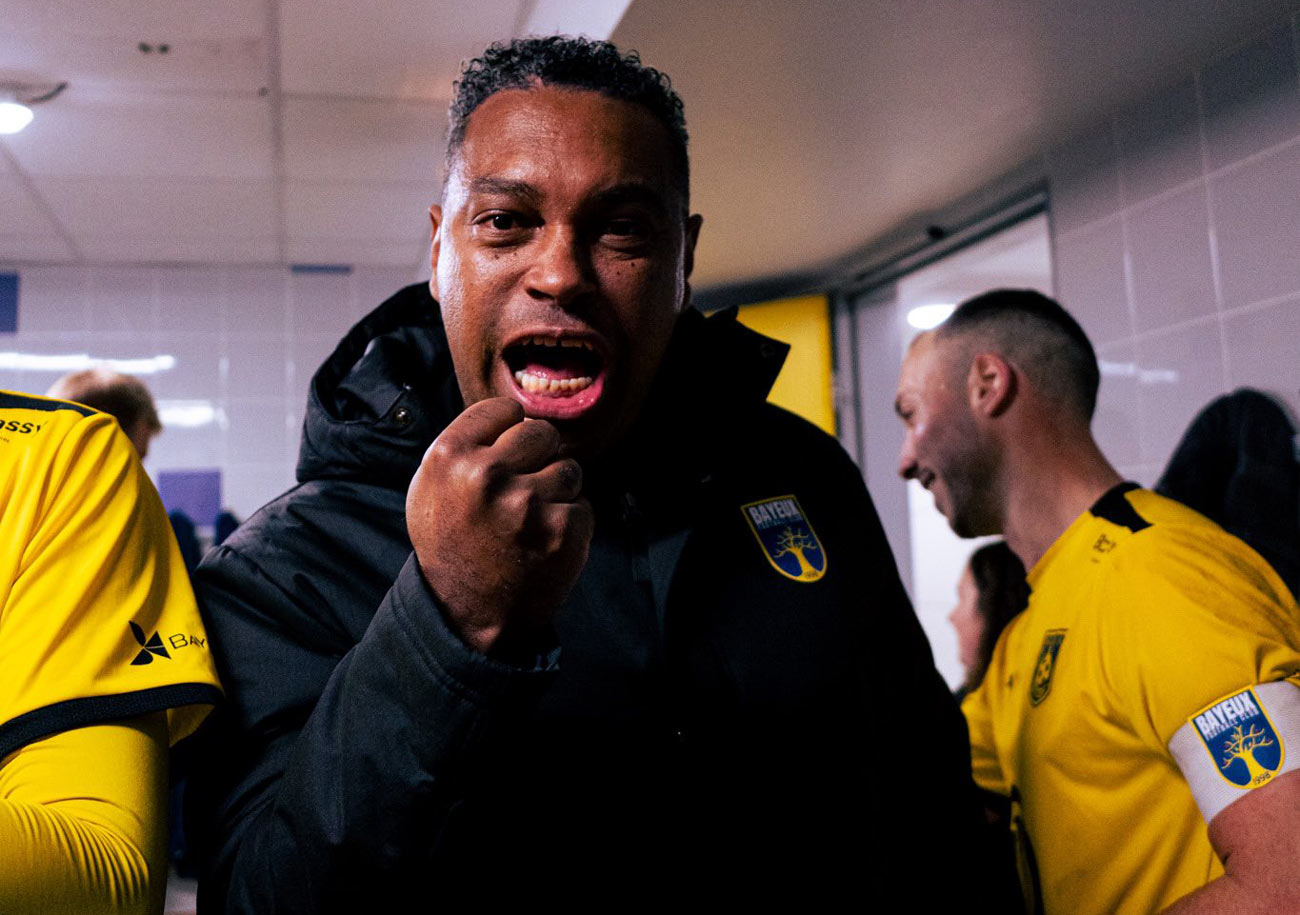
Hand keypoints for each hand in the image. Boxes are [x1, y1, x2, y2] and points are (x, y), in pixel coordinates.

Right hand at [406, 397, 592, 658]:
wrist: (467, 613)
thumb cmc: (450, 543)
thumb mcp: (430, 486)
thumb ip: (465, 444)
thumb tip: (512, 414)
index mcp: (449, 456)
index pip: (504, 409)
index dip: (508, 432)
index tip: (505, 455)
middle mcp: (487, 475)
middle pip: (541, 432)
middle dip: (539, 456)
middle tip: (522, 489)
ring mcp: (527, 503)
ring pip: (569, 469)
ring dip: (557, 491)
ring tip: (530, 520)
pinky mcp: (562, 530)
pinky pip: (583, 505)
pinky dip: (570, 522)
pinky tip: (544, 541)